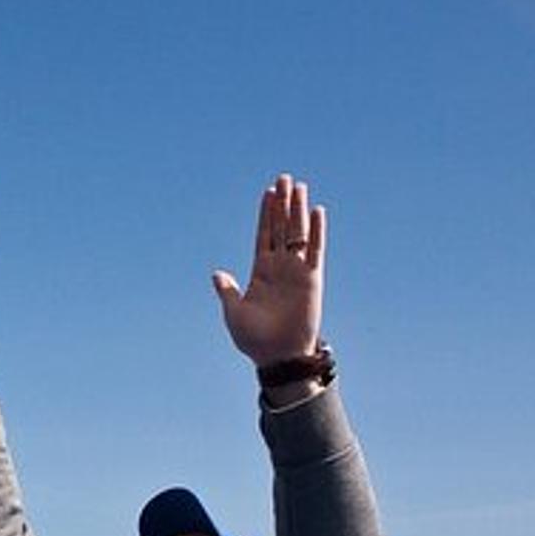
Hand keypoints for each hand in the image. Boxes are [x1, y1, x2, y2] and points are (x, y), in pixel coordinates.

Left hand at [212, 174, 324, 367]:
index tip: (268, 193)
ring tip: (299, 186)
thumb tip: (217, 273)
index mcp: (260, 272)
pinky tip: (317, 211)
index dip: (266, 214)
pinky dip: (316, 231)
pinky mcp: (312, 279)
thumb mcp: (234, 313)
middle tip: (284, 178)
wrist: (279, 357)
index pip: (264, 235)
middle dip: (282, 204)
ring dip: (298, 210)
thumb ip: (227, 291)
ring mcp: (296, 271)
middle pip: (281, 227)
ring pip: (298, 233)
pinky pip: (315, 250)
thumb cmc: (255, 340)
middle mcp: (280, 267)